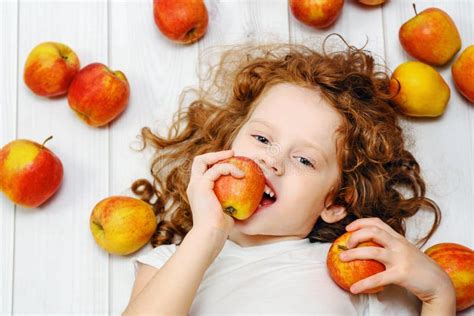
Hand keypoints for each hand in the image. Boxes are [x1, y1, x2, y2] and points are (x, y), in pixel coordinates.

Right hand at [186, 149, 243, 236]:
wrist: (211, 234)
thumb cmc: (220, 227)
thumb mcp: (227, 208)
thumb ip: (232, 199)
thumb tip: (248, 196)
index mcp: (198, 191)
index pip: (202, 169)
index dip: (215, 162)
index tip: (232, 161)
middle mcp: (194, 186)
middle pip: (199, 161)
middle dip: (215, 154)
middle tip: (232, 153)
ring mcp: (196, 185)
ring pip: (203, 160)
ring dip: (221, 156)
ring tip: (236, 159)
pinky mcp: (201, 186)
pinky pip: (216, 169)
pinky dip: (229, 168)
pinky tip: (241, 174)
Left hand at [339, 217, 455, 305]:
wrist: (438, 282)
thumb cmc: (418, 267)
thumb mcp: (404, 251)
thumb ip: (390, 246)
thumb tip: (366, 246)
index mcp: (398, 238)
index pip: (377, 222)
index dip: (360, 222)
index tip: (348, 228)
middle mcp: (399, 244)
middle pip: (373, 232)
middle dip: (355, 236)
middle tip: (345, 244)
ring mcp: (400, 258)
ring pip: (373, 251)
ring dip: (354, 254)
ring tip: (342, 259)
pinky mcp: (401, 274)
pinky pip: (378, 278)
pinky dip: (364, 284)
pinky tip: (354, 288)